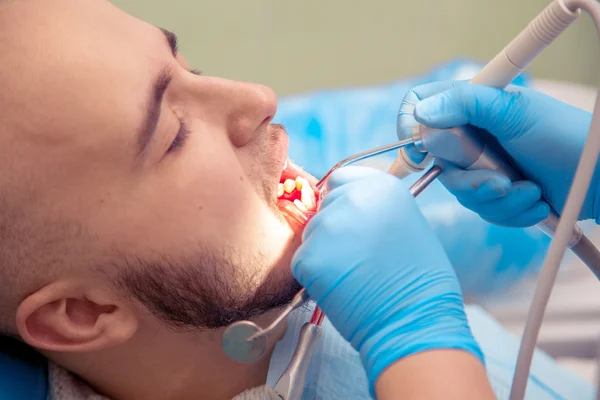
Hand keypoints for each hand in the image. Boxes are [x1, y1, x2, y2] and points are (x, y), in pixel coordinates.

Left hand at [292, 166, 482, 392]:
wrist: (412, 320)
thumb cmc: (417, 280)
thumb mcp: (407, 224)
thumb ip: (375, 207)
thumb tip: (349, 204)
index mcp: (381, 186)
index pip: (339, 180)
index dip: (343, 201)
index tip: (353, 221)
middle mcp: (351, 199)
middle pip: (323, 208)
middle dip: (333, 230)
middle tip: (357, 257)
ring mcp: (328, 227)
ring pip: (311, 236)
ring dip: (324, 253)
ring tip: (354, 275)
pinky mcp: (309, 257)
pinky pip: (303, 261)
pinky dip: (315, 275)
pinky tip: (342, 287)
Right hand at [399, 80, 596, 225]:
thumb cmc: (564, 137)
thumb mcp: (514, 113)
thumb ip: (465, 104)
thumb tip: (420, 112)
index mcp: (471, 107)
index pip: (420, 108)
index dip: (412, 129)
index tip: (424, 152)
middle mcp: (472, 135)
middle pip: (436, 162)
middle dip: (471, 181)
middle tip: (501, 182)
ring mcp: (484, 165)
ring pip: (461, 192)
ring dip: (497, 199)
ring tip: (530, 191)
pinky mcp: (498, 193)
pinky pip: (483, 210)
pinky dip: (509, 212)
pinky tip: (536, 202)